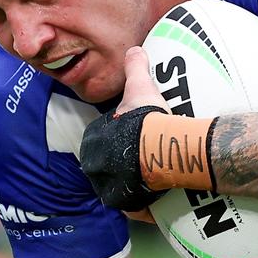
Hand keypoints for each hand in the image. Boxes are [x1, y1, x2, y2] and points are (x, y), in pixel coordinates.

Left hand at [80, 48, 170, 210]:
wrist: (161, 148)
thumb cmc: (146, 118)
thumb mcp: (140, 86)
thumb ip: (135, 66)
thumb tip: (135, 49)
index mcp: (95, 143)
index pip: (104, 140)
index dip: (121, 137)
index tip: (138, 135)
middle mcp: (98, 170)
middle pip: (111, 166)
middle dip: (125, 163)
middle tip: (148, 156)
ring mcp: (114, 190)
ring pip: (123, 188)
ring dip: (136, 185)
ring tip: (157, 178)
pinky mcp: (132, 207)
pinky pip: (139, 207)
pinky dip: (148, 205)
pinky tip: (161, 197)